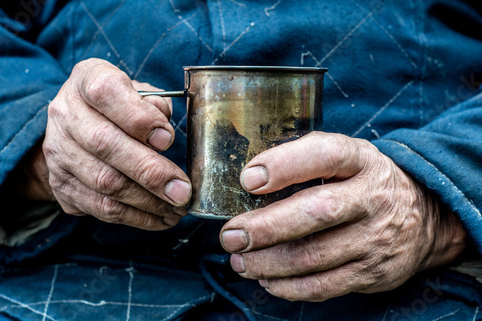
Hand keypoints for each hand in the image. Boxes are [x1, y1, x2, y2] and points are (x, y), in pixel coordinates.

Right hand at [34, 58, 189, 229]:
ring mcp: (59, 152)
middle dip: (151, 172)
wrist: (73, 128)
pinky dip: (136, 217)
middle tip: (183, 190)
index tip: (167, 138)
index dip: (138, 117)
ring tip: (178, 208)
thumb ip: (155, 104)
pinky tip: (161, 217)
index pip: (106, 92)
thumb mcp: (137, 91)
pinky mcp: (61, 185)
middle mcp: (66, 114)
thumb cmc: (118, 106)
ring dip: (148, 201)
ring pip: (104, 182)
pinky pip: (100, 207)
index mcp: (87, 80)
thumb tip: (164, 134)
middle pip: (105, 145)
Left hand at [220, 132, 466, 300]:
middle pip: (316, 212)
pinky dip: (288, 286)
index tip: (249, 179)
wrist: (424, 218)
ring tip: (239, 260)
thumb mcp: (348, 158)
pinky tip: (266, 279)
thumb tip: (248, 179)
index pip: (325, 154)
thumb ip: (306, 161)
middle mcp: (372, 198)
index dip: (284, 165)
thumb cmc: (364, 183)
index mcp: (361, 160)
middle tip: (231, 235)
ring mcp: (375, 238)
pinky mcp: (373, 272)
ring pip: (314, 256)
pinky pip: (323, 285)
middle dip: (266, 227)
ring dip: (268, 262)